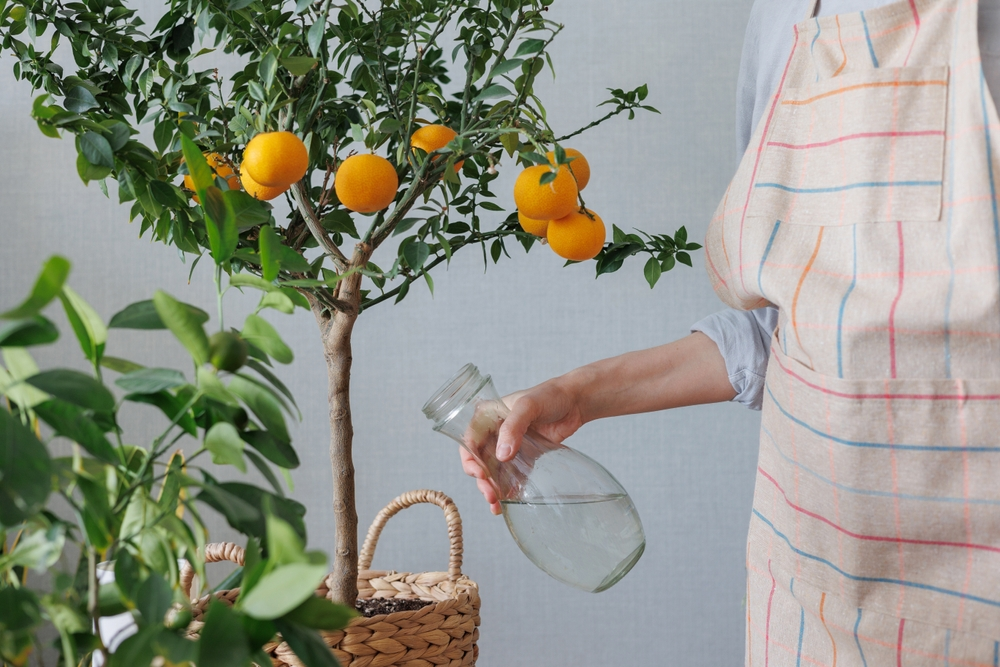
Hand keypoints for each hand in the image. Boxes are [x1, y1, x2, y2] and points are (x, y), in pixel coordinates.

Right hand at [460, 380, 584, 514]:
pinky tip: (507, 502)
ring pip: (493, 471)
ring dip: (492, 488)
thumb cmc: (549, 396)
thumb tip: (502, 455)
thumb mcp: (528, 407)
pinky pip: (510, 474)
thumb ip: (514, 427)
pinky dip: (507, 489)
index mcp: (487, 415)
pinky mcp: (523, 456)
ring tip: (495, 506)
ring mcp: (508, 445)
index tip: (480, 474)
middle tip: (490, 495)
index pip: (469, 440)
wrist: (575, 402)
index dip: (470, 459)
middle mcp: (493, 432)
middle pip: (479, 460)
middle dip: (481, 480)